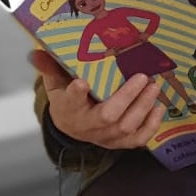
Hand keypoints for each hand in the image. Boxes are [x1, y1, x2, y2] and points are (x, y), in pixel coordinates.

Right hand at [31, 49, 163, 149]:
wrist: (72, 127)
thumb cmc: (67, 100)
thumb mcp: (55, 83)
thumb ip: (50, 67)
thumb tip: (36, 51)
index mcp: (69, 109)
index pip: (70, 101)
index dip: (76, 93)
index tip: (81, 82)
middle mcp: (87, 126)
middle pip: (107, 116)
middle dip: (127, 97)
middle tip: (142, 77)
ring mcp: (105, 137)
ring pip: (126, 127)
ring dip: (143, 107)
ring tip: (154, 86)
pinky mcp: (120, 143)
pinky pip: (138, 139)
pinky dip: (151, 125)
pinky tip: (159, 107)